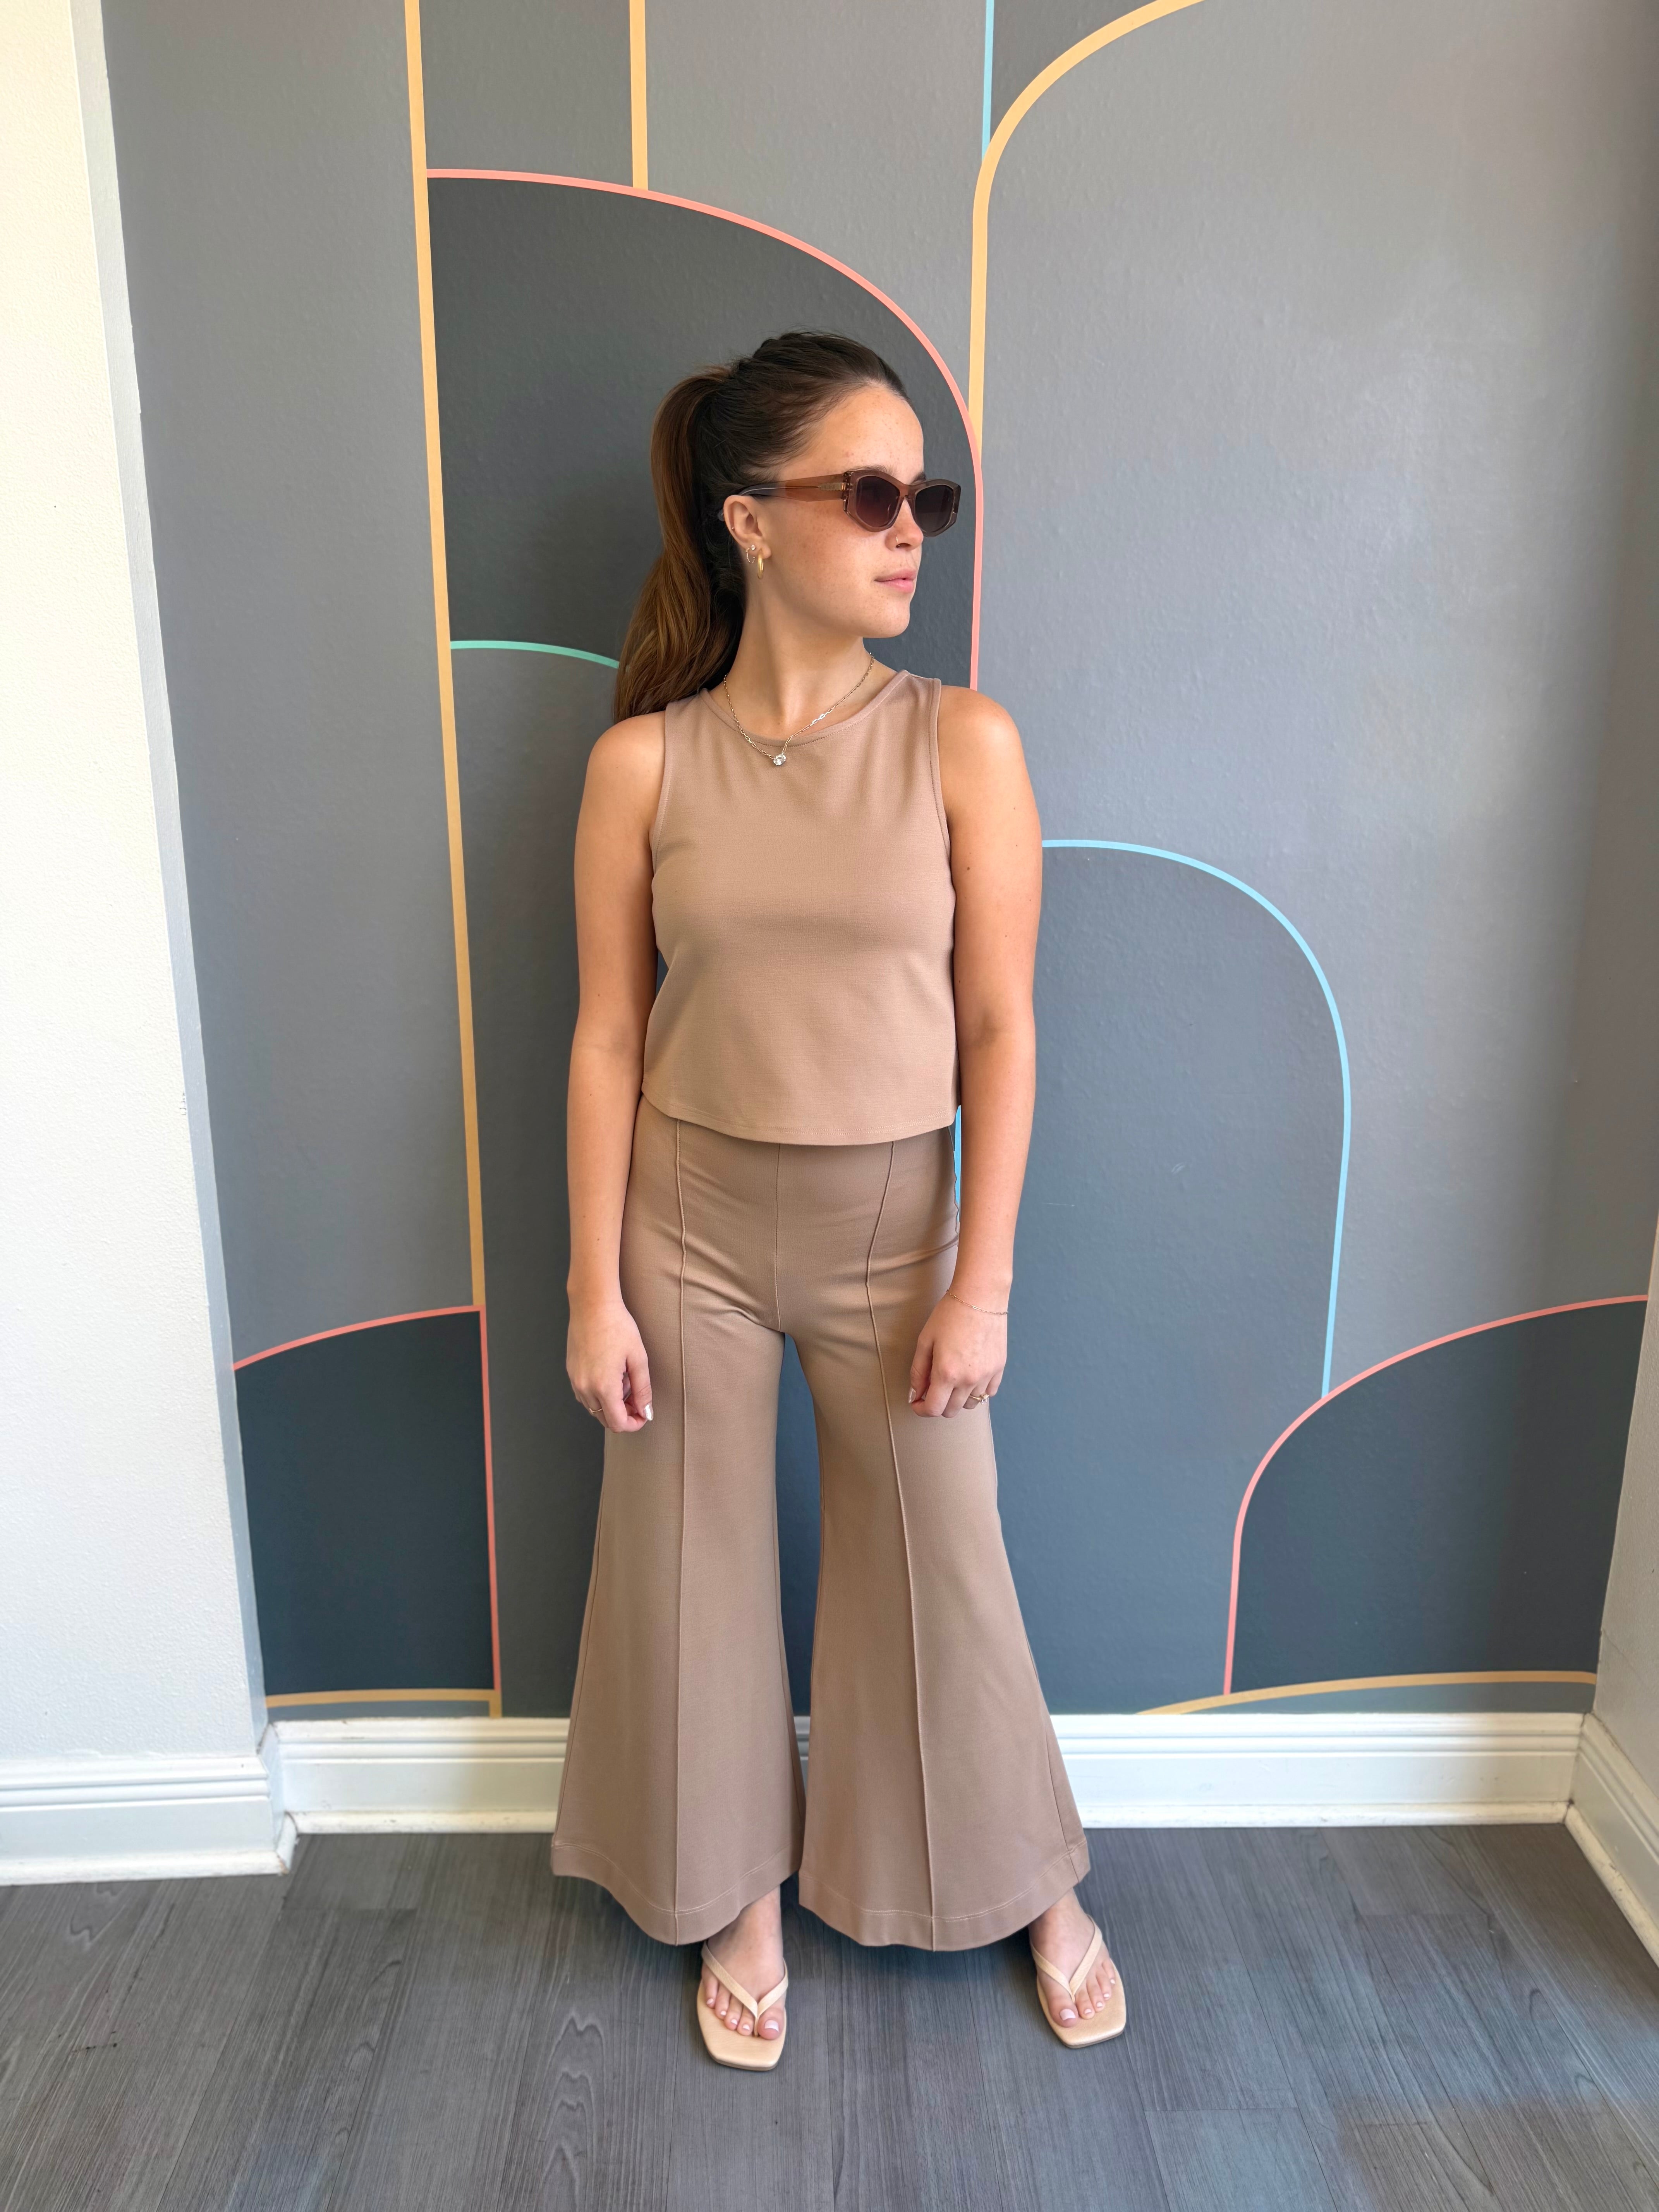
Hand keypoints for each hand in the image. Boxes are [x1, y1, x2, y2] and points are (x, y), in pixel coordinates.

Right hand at [567, 1296, 652, 1430]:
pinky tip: (610, 1374)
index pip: (617, 1423)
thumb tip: (646, 1412)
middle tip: (637, 1397)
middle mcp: (585, 1388)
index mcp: (604, 1387)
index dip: (634, 1424)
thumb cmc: (618, 1327)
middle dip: (624, 1414)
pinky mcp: (571, 1373)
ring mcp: (575, 1381)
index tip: (644, 1414)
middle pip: (605, 1419)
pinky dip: (599, 1394)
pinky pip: (585, 1395)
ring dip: (611, 1404)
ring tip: (624, 1380)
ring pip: (595, 1409)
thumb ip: (643, 1390)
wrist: (592, 1305)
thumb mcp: (638, 1358)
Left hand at [907, 1288, 1005, 1416]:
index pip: (933, 1409)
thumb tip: (916, 1392)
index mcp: (947, 1373)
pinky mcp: (999, 1368)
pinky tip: (969, 1376)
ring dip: (957, 1399)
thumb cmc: (950, 1314)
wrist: (981, 1296)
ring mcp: (987, 1375)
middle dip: (937, 1404)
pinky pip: (988, 1393)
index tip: (916, 1402)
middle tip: (931, 1389)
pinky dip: (976, 1391)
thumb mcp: (925, 1340)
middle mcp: (968, 1379)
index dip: (921, 1409)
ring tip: (951, 1381)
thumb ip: (918, 1370)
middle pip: (951, 1411)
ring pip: (970, 1405)